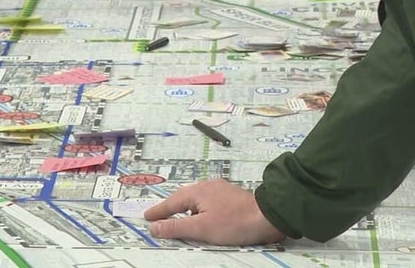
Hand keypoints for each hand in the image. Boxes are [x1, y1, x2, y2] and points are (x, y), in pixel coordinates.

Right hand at [144, 179, 286, 245]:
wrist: (267, 217)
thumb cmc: (234, 223)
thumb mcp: (201, 228)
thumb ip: (176, 227)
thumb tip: (154, 226)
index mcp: (197, 191)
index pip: (171, 203)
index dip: (159, 212)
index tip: (147, 216)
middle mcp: (207, 186)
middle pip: (183, 197)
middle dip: (170, 207)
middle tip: (158, 216)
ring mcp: (220, 189)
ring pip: (196, 199)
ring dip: (185, 208)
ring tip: (177, 216)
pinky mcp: (231, 195)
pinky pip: (207, 200)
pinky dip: (199, 208)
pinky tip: (202, 215)